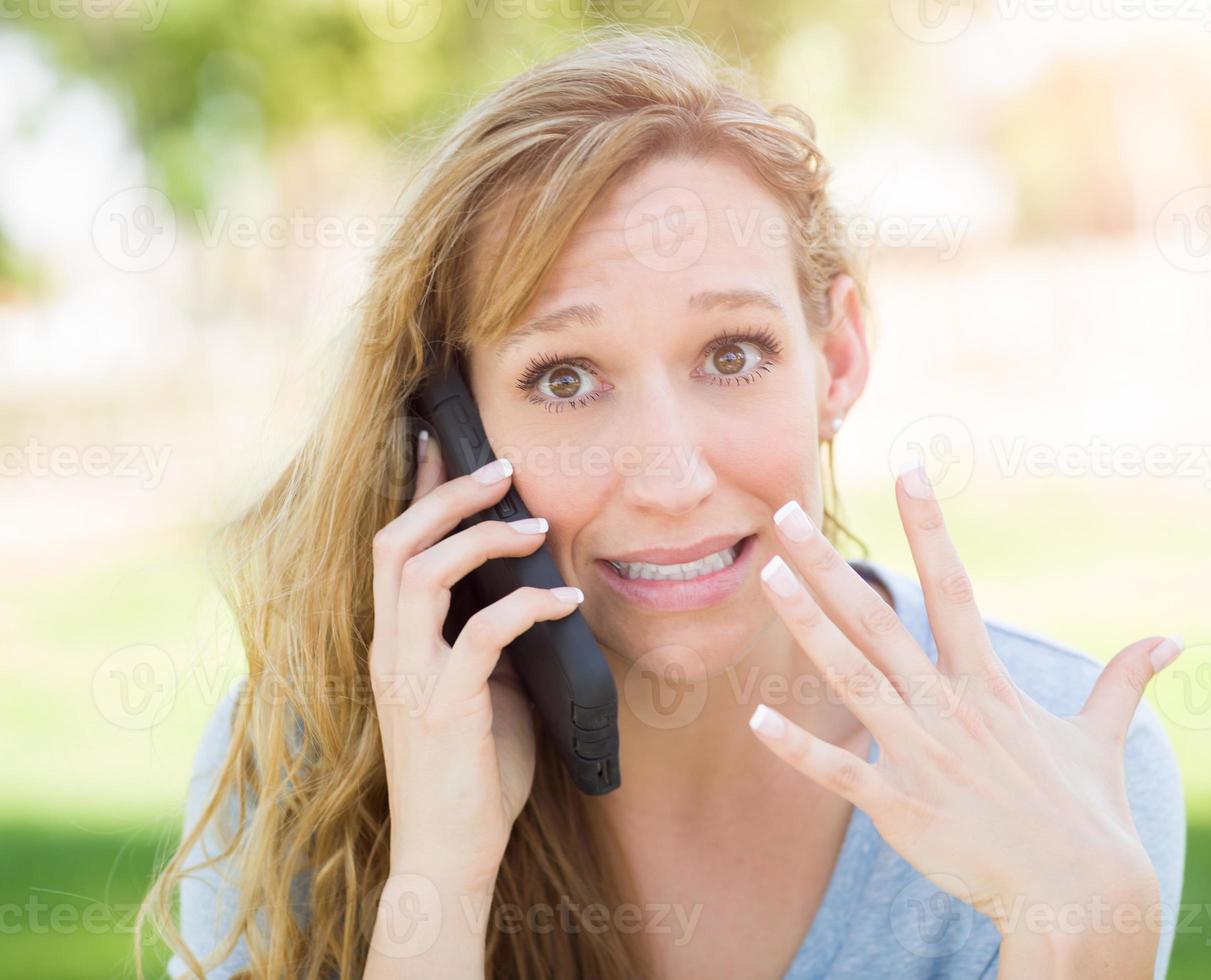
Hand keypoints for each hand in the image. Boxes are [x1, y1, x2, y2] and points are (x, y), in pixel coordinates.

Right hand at [369, 432, 583, 893]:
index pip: (391, 548)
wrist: (449, 856)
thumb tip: (534, 599)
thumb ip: (489, 646)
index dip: (415, 491)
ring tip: (533, 524)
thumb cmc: (471, 778)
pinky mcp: (444, 705)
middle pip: (395, 542)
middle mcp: (391, 651)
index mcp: (395, 644)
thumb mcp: (481, 697)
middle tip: (500, 468)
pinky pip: (483, 631)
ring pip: (423, 571)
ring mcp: (411, 676)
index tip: (441, 442)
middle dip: (446, 494)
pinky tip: (565, 599)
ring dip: (480, 537)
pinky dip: (527, 604)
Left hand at [750, 465, 1182, 976]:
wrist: (1082, 894)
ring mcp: (923, 755)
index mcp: (988, 684)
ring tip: (767, 576)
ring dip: (805, 626)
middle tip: (782, 513)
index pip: (953, 585)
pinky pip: (841, 772)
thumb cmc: (1088, 817)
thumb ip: (1123, 679)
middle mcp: (949, 707)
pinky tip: (756, 722)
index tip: (908, 469)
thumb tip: (1173, 638)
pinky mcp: (903, 806)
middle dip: (827, 566)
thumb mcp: (1104, 737)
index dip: (928, 526)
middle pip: (878, 621)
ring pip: (851, 677)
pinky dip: (799, 749)